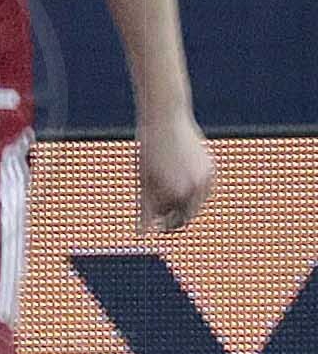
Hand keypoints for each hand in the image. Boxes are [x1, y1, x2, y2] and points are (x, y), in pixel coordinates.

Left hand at [137, 114, 214, 233]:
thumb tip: (141, 233)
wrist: (164, 120)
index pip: (169, 223)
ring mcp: (206, 179)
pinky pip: (203, 188)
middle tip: (162, 217)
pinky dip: (193, 189)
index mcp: (174, 195)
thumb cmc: (147, 151)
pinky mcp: (212, 169)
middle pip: (186, 217)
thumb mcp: (143, 180)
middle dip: (174, 218)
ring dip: (184, 204)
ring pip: (196, 203)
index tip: (153, 225)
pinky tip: (180, 179)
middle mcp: (194, 189)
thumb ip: (145, 209)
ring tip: (167, 190)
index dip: (159, 225)